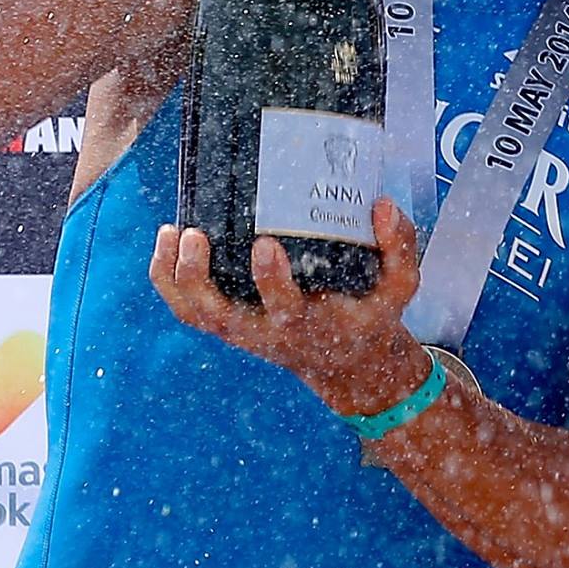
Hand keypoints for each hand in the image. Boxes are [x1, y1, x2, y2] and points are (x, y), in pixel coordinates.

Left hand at [150, 196, 426, 416]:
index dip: (271, 279)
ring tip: (173, 231)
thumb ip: (399, 247)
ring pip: (195, 312)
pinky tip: (168, 241)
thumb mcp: (400, 288)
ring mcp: (243, 331)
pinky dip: (169, 280)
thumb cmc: (371, 315)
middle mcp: (268, 332)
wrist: (348, 364)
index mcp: (310, 323)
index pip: (286, 307)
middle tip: (196, 234)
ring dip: (175, 276)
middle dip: (199, 277)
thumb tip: (382, 203)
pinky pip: (188, 309)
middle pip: (218, 315)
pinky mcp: (230, 325)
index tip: (265, 242)